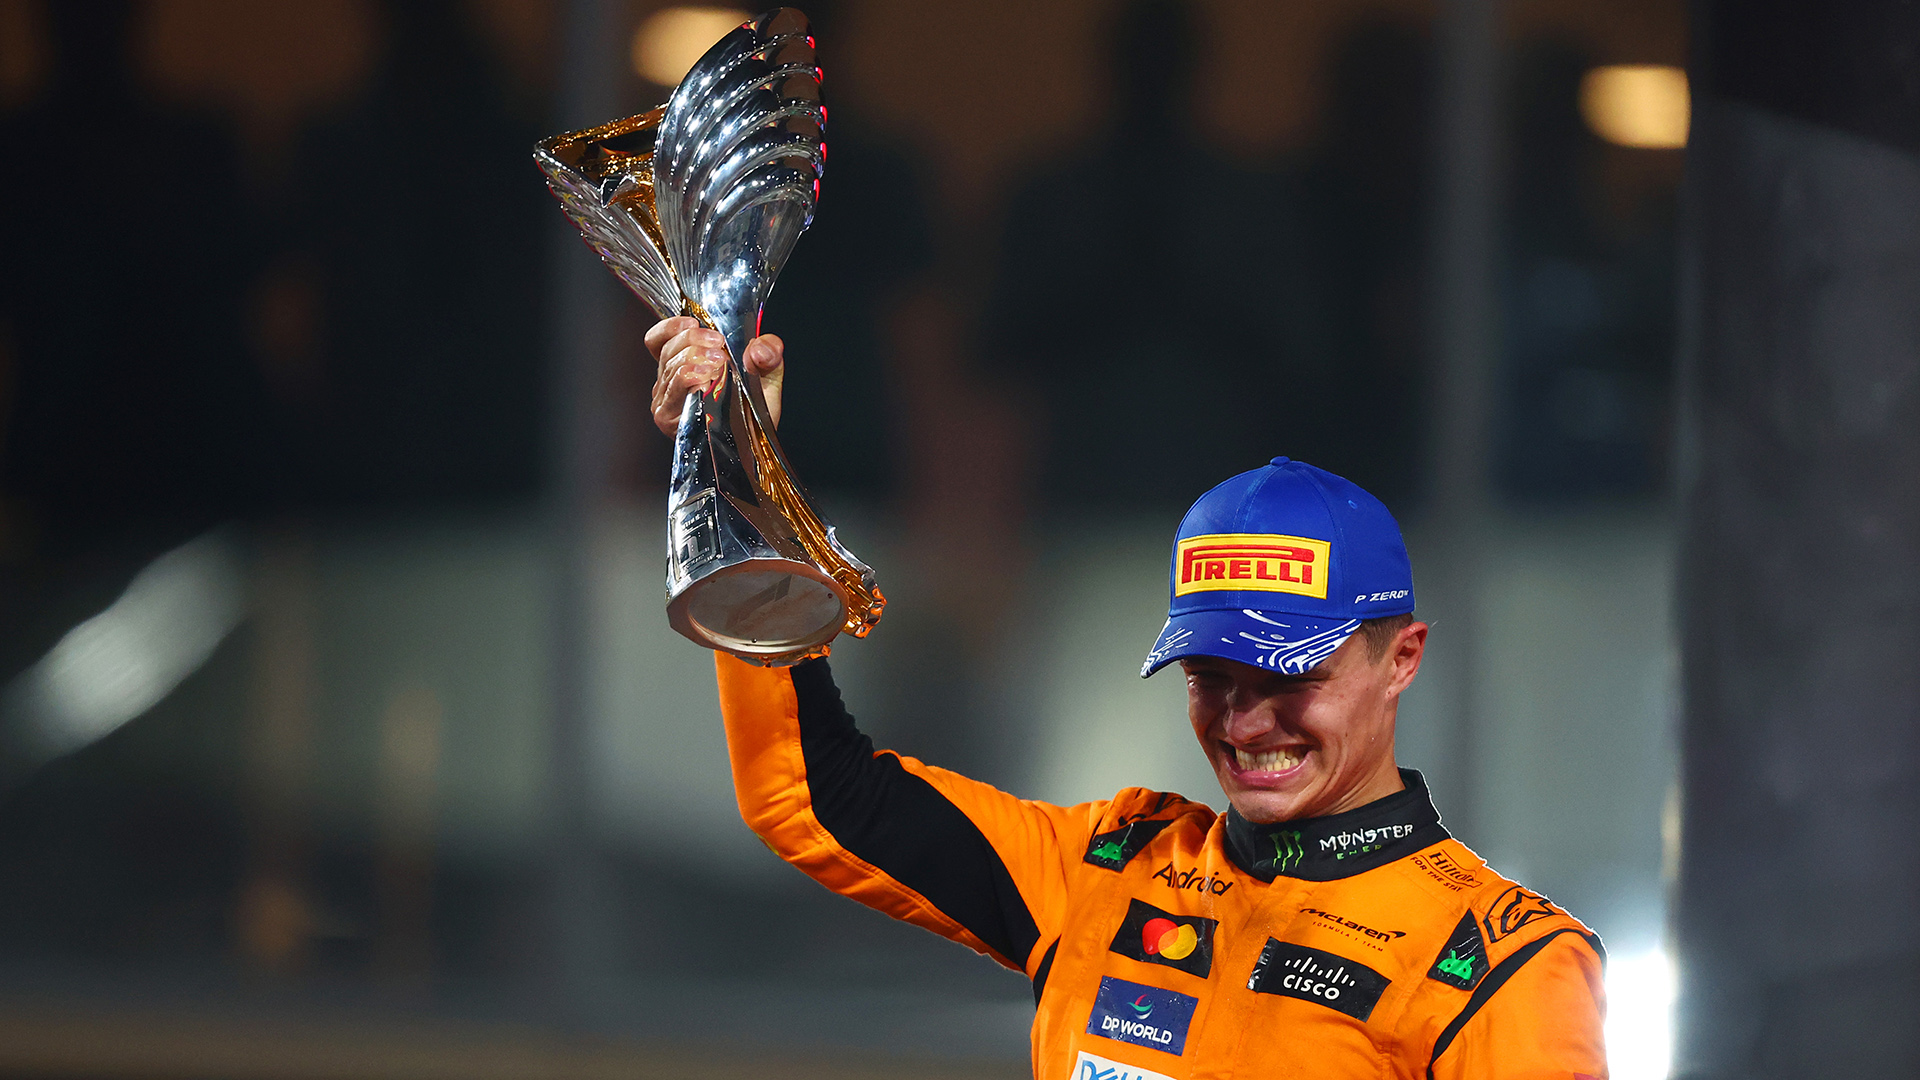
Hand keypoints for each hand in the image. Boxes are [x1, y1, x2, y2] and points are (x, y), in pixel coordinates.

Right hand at [644, 316, 784, 436]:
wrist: (754, 448)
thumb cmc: (753, 412)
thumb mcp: (766, 375)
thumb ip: (768, 353)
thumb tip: (759, 347)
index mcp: (683, 365)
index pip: (658, 340)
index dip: (671, 326)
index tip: (694, 322)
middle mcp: (669, 382)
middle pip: (667, 348)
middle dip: (693, 339)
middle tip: (718, 345)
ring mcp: (667, 400)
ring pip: (670, 365)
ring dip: (694, 356)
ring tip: (719, 362)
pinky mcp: (669, 417)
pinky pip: (674, 387)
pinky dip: (689, 376)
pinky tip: (706, 377)